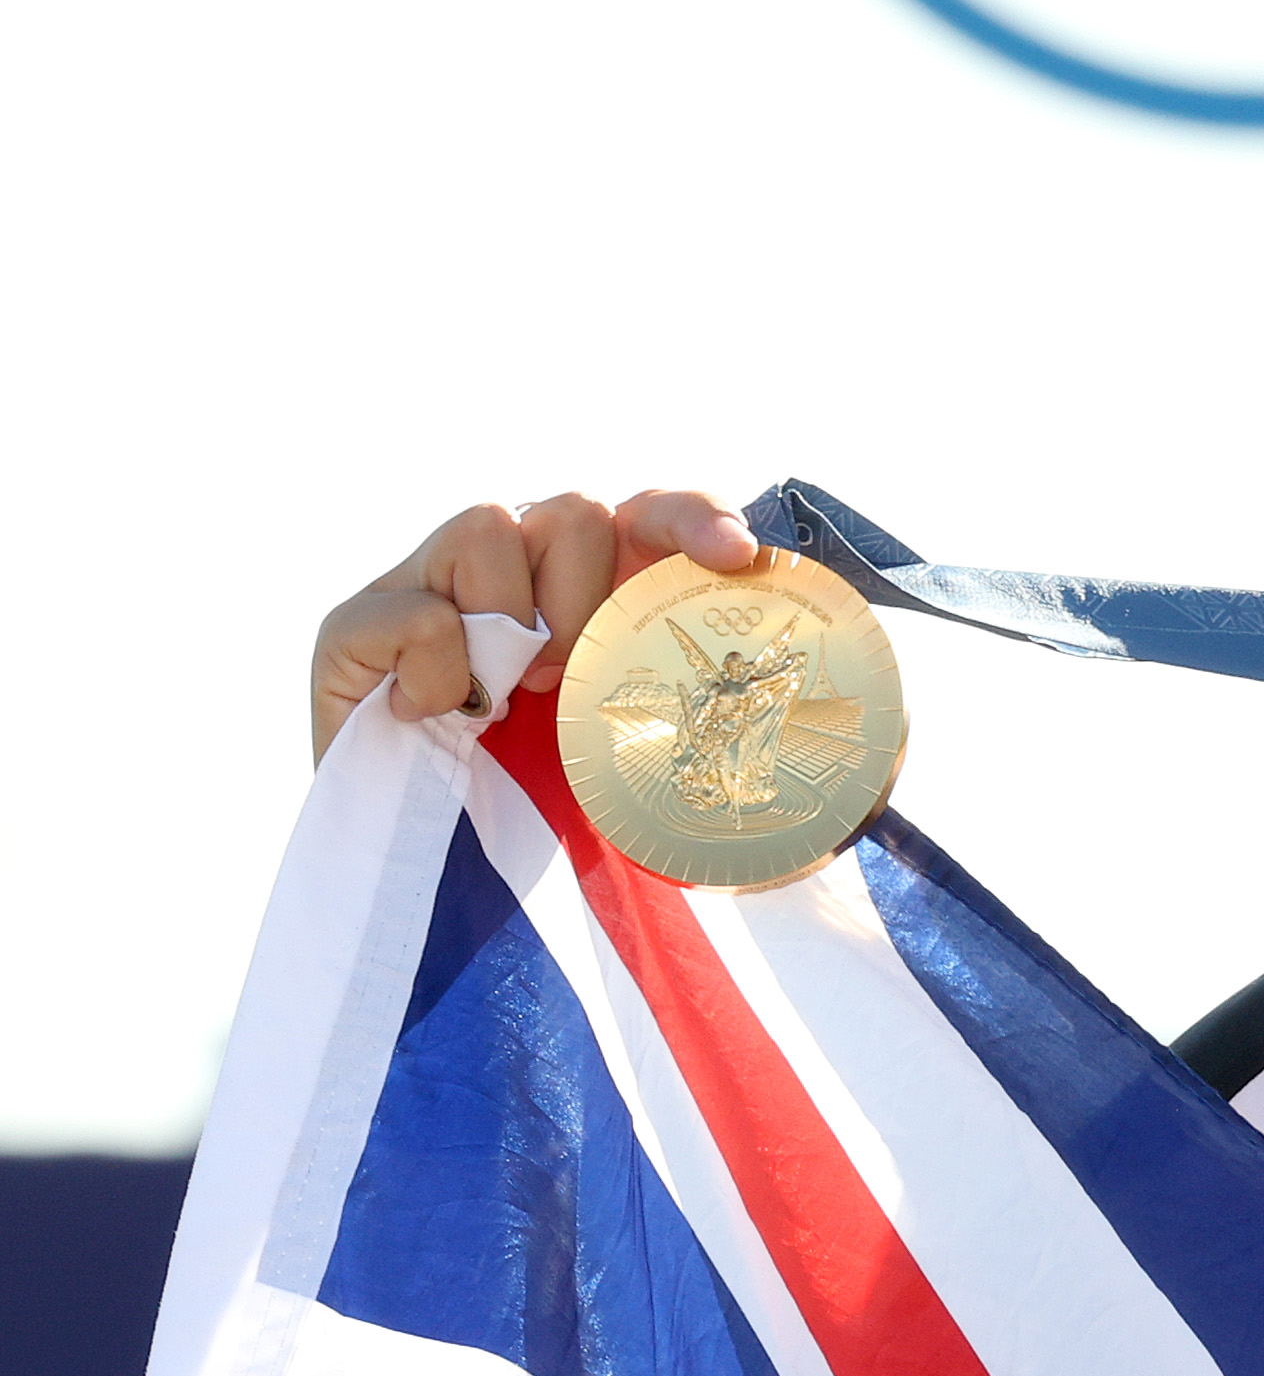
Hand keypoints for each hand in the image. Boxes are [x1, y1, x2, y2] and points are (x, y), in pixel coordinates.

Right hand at [310, 489, 757, 759]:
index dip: (694, 518)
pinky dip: (437, 669)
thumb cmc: (544, 799)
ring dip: (512, 621)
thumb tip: (796, 719)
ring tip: (502, 699)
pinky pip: (415, 611)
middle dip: (583, 595)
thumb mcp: (631, 745)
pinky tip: (436, 717)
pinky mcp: (356, 627)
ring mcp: (426, 585)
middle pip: (571, 509)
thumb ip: (687, 700)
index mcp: (587, 581)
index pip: (651, 512)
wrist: (432, 867)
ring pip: (487, 527)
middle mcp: (508, 564)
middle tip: (565, 678)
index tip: (734, 558)